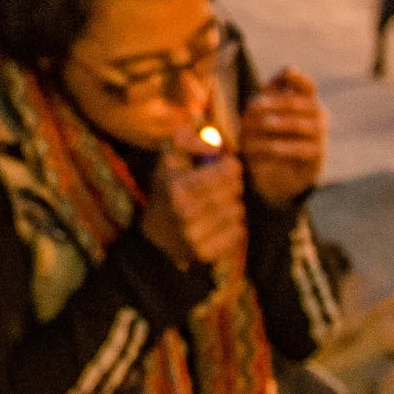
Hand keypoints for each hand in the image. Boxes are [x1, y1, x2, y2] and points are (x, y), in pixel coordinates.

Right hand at [138, 152, 244, 273]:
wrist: (155, 236)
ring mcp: (194, 235)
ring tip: (220, 204)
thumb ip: (185, 139)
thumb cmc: (167, 191)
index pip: (227, 172)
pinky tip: (220, 222)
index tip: (228, 167)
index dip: (232, 167)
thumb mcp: (168, 160)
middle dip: (234, 185)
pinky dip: (234, 226)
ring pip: (237, 211)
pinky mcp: (204, 253)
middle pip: (234, 191)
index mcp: (176, 187)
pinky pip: (237, 233)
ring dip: (233, 206)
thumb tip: (215, 145)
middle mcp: (184, 212)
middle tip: (225, 186)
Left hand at [239, 66, 325, 206]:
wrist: (272, 174)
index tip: (287, 72)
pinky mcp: (317, 157)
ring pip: (303, 125)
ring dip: (281, 123)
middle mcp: (317, 116)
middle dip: (277, 103)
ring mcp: (320, 136)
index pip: (307, 86)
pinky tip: (272, 147)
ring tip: (264, 124)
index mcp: (305, 102)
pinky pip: (303, 149)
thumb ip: (267, 95)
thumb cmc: (264, 136)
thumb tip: (275, 79)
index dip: (299, 79)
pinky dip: (285, 147)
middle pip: (302, 104)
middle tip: (253, 105)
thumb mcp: (259, 115)